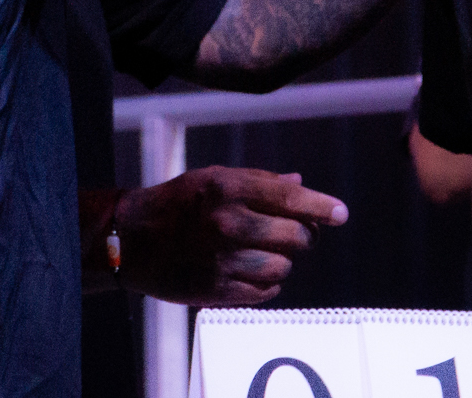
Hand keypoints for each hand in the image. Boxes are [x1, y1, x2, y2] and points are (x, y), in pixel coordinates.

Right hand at [112, 166, 346, 305]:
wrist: (130, 240)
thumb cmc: (179, 203)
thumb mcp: (214, 179)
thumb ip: (259, 182)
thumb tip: (301, 183)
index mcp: (228, 188)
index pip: (290, 198)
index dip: (322, 207)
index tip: (341, 214)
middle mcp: (227, 223)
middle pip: (295, 237)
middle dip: (302, 236)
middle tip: (294, 234)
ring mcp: (222, 260)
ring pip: (283, 268)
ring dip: (283, 262)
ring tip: (266, 253)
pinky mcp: (216, 291)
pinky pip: (265, 292)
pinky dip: (268, 283)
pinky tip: (253, 271)